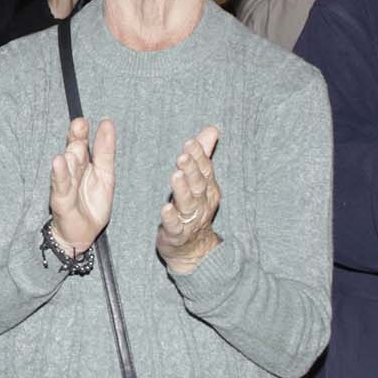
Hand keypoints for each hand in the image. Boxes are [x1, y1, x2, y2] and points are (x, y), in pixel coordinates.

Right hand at [48, 115, 116, 256]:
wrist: (82, 234)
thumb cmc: (92, 203)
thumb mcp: (105, 175)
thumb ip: (105, 150)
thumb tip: (107, 122)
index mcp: (84, 162)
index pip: (84, 142)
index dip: (88, 132)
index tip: (96, 120)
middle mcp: (73, 170)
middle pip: (75, 150)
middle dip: (77, 137)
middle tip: (79, 124)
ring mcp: (66, 183)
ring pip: (69, 165)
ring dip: (71, 154)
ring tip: (75, 144)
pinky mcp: (60, 198)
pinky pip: (60, 183)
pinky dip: (60, 172)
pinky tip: (58, 161)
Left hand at [156, 126, 222, 271]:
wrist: (192, 249)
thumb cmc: (194, 208)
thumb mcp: (201, 181)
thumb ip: (203, 155)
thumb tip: (212, 128)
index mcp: (208, 188)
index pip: (205, 169)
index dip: (199, 156)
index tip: (190, 142)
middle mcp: (202, 203)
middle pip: (198, 184)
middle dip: (192, 170)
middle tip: (182, 156)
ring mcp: (190, 220)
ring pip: (188, 203)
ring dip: (182, 190)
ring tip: (175, 176)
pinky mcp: (177, 234)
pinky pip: (175, 226)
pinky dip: (171, 218)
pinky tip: (165, 209)